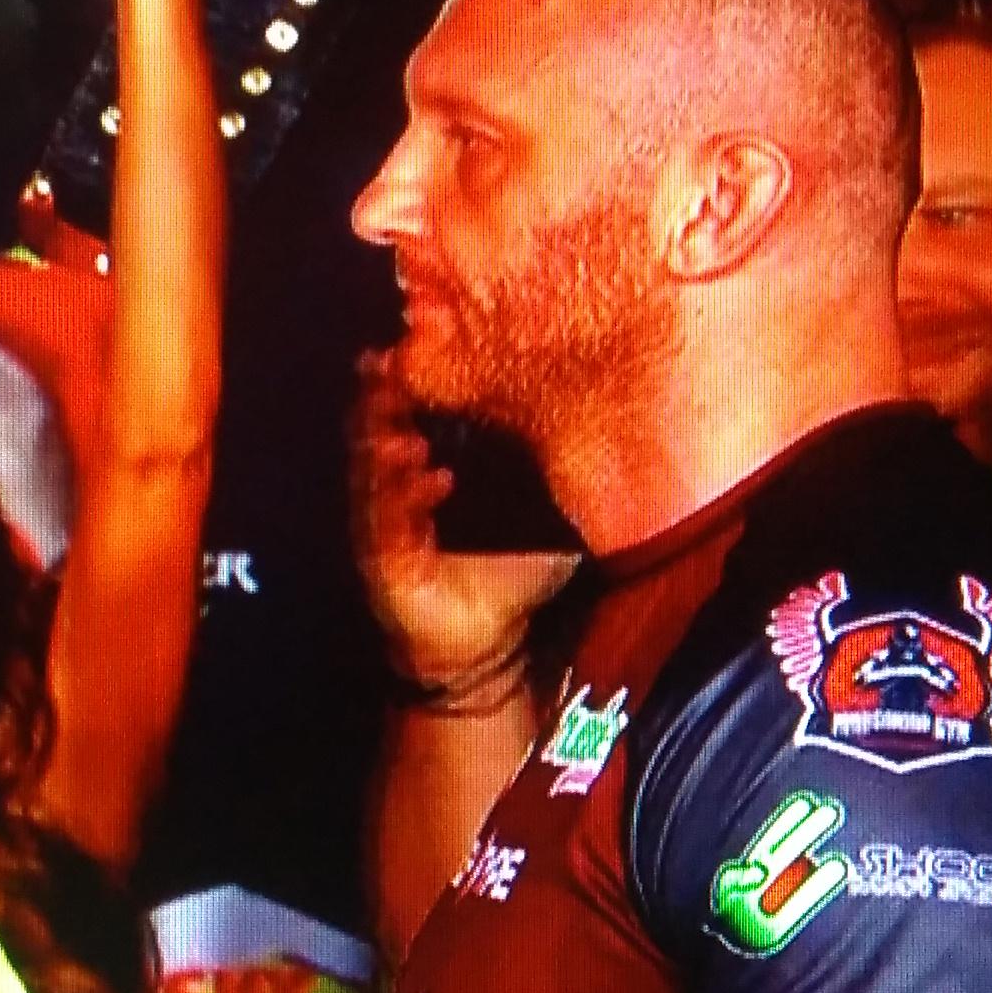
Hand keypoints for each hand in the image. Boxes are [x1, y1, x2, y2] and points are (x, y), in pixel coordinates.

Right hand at [351, 349, 575, 685]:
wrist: (486, 648)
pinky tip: (431, 476)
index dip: (407, 383)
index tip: (412, 344)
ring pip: (377, 474)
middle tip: (393, 363)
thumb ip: (557, 483)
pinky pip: (389, 524)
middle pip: (380, 434)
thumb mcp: (540, 523)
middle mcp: (399, 493)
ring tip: (410, 420)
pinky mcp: (387, 562)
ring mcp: (386, 527)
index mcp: (429, 475)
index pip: (412, 418)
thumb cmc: (509, 581)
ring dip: (389, 445)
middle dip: (384, 402)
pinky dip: (406, 498)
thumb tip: (615, 437)